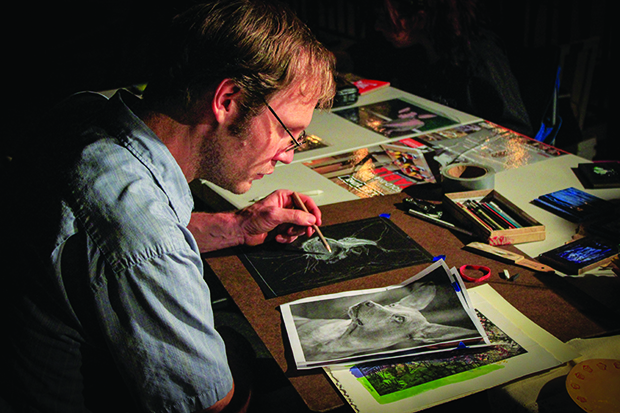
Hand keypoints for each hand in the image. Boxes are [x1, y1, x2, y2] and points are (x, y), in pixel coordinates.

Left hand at [188, 190, 321, 251]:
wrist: (241, 231)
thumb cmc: (251, 217)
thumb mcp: (274, 214)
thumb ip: (294, 216)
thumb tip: (309, 218)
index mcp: (285, 197)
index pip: (306, 201)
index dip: (313, 211)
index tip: (317, 220)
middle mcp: (286, 207)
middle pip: (305, 216)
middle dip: (304, 225)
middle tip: (305, 231)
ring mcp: (284, 219)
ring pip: (300, 227)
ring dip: (293, 233)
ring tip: (284, 233)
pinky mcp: (282, 229)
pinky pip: (292, 235)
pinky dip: (287, 238)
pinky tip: (279, 237)